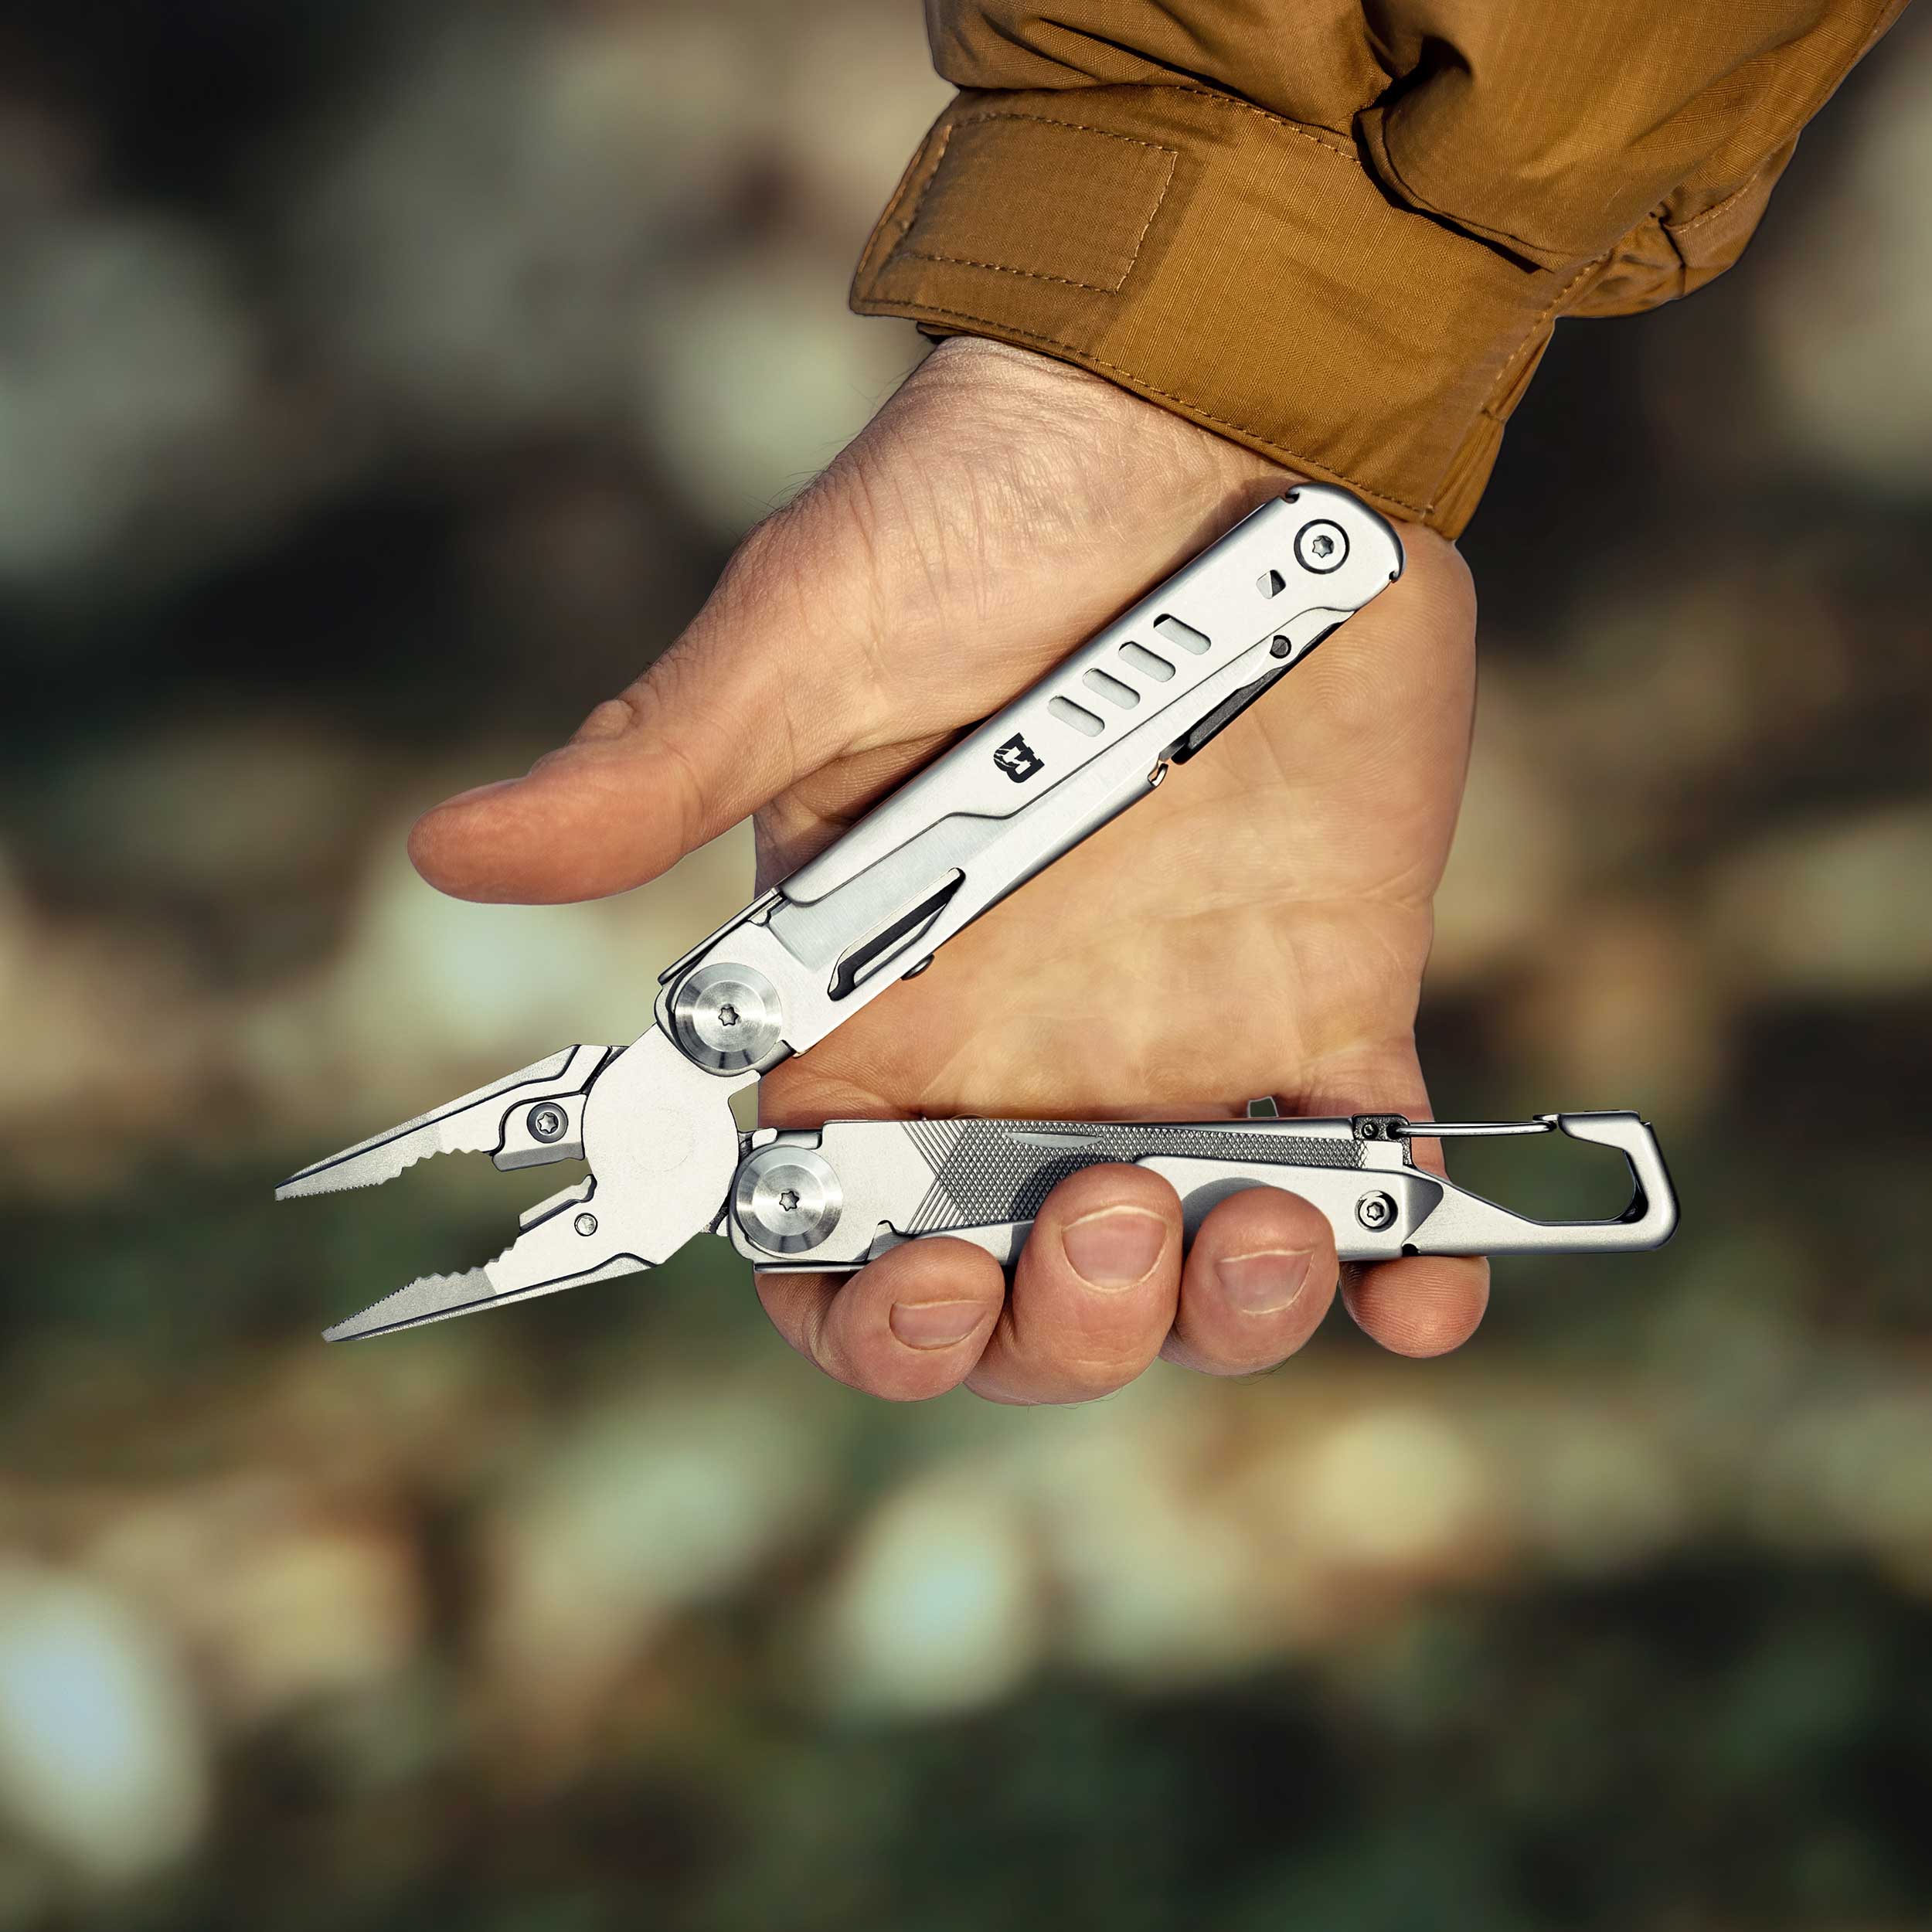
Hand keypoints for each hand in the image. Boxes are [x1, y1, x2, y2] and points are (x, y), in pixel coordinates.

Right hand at [412, 339, 1485, 1401]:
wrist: (1200, 416)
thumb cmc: (976, 518)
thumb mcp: (799, 642)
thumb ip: (652, 776)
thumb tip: (446, 850)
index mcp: (878, 1014)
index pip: (838, 1231)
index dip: (865, 1314)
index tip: (914, 1279)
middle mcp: (1026, 1061)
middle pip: (1026, 1303)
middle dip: (1058, 1330)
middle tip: (1093, 1213)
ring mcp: (1183, 1045)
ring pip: (1198, 1274)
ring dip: (1226, 1314)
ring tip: (1250, 1223)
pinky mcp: (1329, 1000)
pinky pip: (1374, 1173)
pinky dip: (1402, 1264)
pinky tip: (1419, 1285)